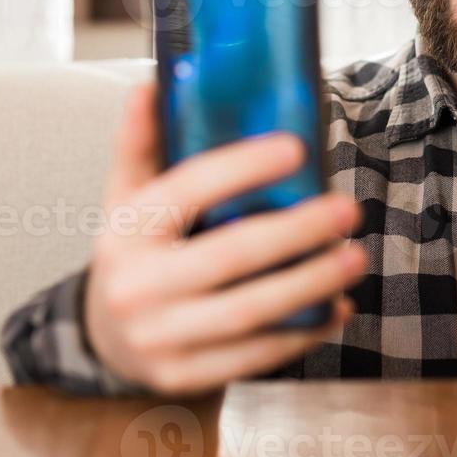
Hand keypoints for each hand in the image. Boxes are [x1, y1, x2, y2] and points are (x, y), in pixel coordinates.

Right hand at [84, 85, 365, 396]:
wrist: (102, 338)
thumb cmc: (134, 251)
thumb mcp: (126, 197)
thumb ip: (141, 141)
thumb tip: (153, 81)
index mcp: (126, 231)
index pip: (187, 189)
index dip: (243, 168)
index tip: (297, 149)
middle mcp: (137, 286)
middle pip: (230, 255)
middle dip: (297, 232)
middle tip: (348, 209)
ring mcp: (160, 337)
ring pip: (249, 312)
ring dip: (312, 285)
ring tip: (355, 257)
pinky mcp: (184, 375)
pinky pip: (255, 355)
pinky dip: (302, 331)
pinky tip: (336, 306)